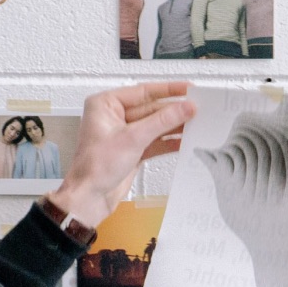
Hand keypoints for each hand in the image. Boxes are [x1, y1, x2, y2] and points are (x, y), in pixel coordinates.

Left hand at [49, 82, 196, 225]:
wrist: (90, 198)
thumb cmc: (97, 166)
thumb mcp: (133, 138)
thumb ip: (163, 121)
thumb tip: (186, 107)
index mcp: (106, 104)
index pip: (143, 91)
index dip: (168, 90)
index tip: (189, 89)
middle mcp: (114, 116)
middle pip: (151, 108)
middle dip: (174, 110)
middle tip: (198, 108)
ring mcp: (124, 134)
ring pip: (154, 125)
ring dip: (174, 126)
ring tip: (197, 123)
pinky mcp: (132, 150)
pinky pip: (154, 141)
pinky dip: (168, 142)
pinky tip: (185, 140)